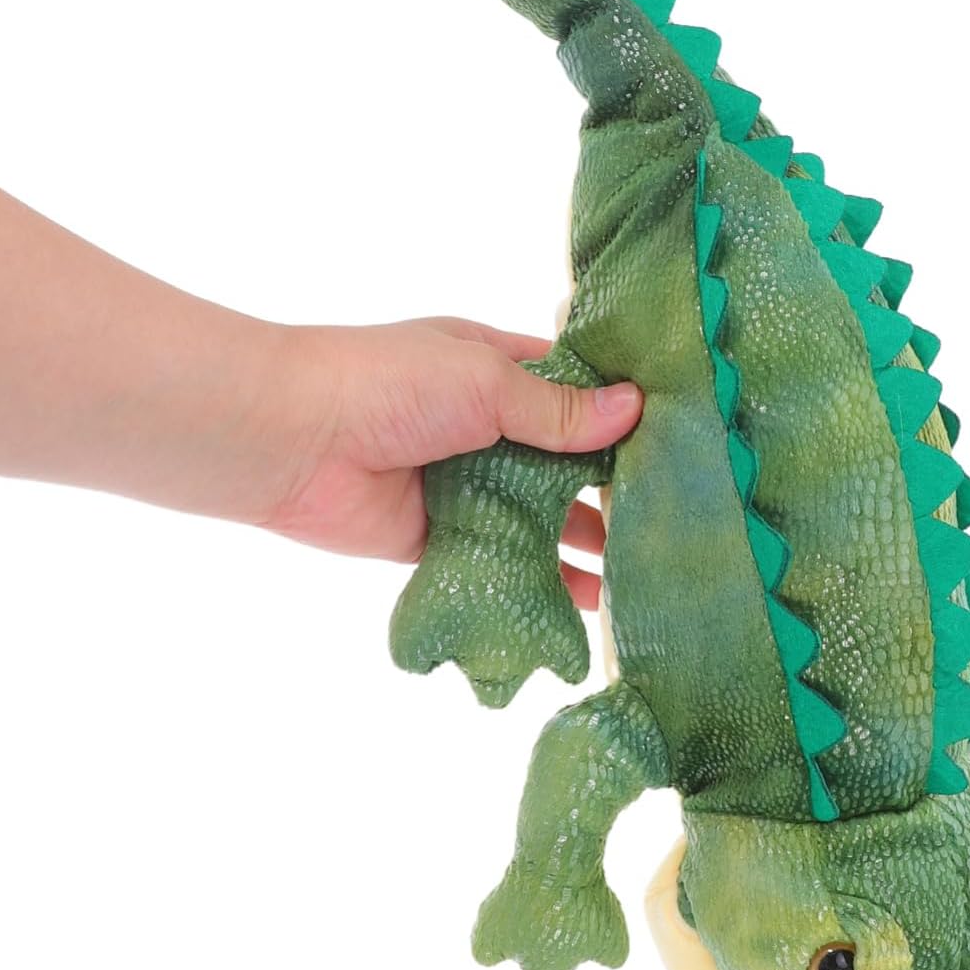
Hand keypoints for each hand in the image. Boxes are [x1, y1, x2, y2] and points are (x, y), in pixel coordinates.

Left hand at [261, 318, 641, 609]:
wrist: (291, 440)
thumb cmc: (386, 385)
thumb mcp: (483, 382)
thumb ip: (555, 409)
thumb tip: (633, 410)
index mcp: (492, 367)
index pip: (570, 389)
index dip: (617, 413)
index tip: (678, 442)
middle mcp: (481, 424)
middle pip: (559, 459)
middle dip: (609, 485)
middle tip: (674, 517)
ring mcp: (461, 484)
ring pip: (536, 516)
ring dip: (582, 540)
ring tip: (642, 569)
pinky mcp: (438, 539)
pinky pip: (500, 560)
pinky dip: (538, 578)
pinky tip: (587, 601)